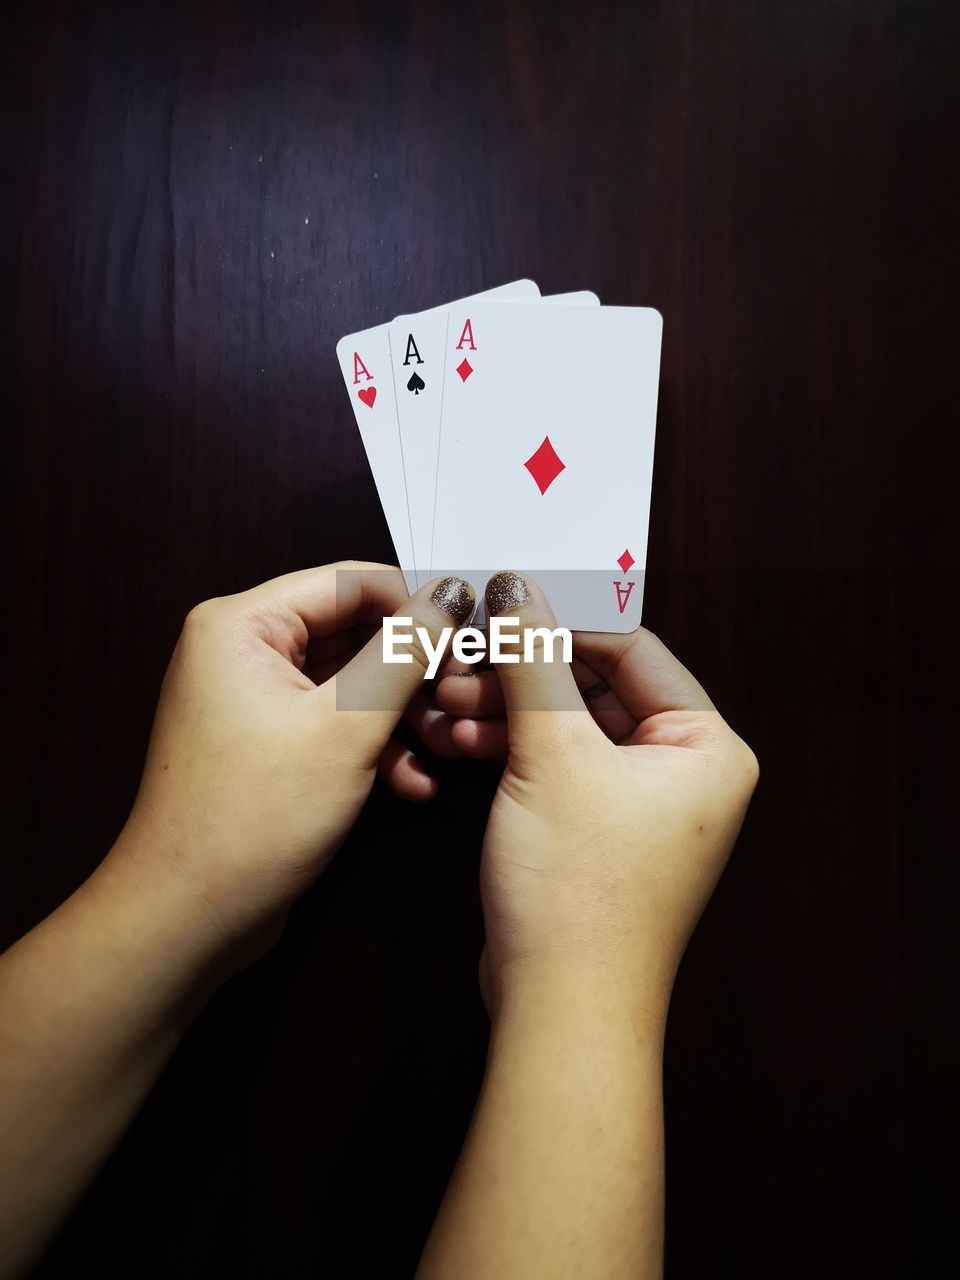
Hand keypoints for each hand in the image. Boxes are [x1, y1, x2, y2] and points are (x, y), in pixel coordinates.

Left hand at [111, 562, 475, 967]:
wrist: (187, 917)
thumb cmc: (252, 817)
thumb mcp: (346, 726)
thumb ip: (404, 652)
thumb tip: (450, 595)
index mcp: (241, 624)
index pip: (349, 581)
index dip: (415, 606)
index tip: (469, 640)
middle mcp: (240, 650)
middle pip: (352, 631)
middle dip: (411, 671)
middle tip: (460, 701)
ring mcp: (251, 700)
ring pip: (349, 682)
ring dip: (400, 716)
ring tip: (442, 750)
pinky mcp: (266, 745)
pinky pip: (330, 723)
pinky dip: (371, 747)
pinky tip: (411, 785)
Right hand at [435, 572, 758, 1018]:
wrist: (560, 1008)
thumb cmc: (580, 891)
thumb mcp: (551, 755)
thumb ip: (533, 659)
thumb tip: (516, 586)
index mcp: (705, 745)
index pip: (631, 647)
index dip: (559, 619)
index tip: (499, 603)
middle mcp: (683, 771)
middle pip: (592, 684)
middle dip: (520, 674)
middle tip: (461, 663)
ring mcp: (639, 804)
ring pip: (565, 725)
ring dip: (504, 711)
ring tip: (447, 709)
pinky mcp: (596, 830)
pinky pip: (553, 765)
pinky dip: (509, 750)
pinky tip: (457, 742)